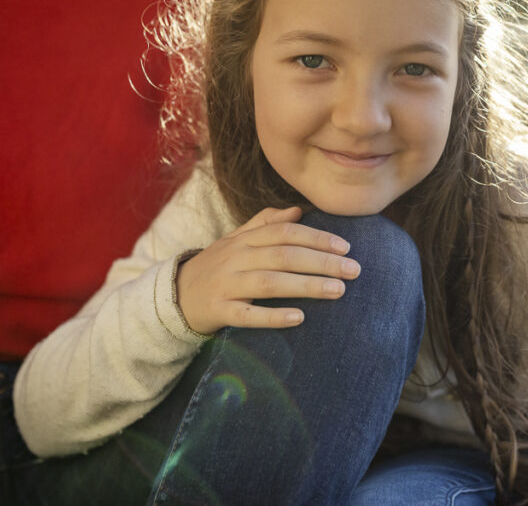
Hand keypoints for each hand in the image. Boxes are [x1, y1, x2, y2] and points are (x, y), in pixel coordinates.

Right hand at [175, 207, 359, 334]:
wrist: (173, 296)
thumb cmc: (216, 266)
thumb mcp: (236, 239)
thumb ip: (265, 223)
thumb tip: (298, 211)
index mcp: (244, 239)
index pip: (286, 233)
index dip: (317, 238)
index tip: (346, 247)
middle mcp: (236, 258)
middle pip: (284, 256)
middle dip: (322, 262)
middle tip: (354, 270)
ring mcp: (226, 285)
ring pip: (270, 283)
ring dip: (306, 286)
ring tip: (337, 290)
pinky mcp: (219, 312)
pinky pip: (247, 315)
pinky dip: (273, 316)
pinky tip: (300, 318)